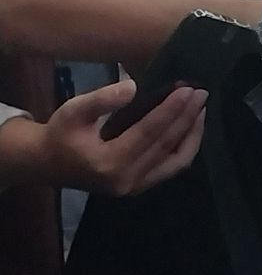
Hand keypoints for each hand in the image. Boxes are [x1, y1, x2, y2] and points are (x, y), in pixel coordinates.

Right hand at [32, 80, 205, 194]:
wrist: (47, 163)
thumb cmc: (61, 133)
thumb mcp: (74, 109)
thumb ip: (102, 99)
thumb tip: (134, 86)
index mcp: (107, 163)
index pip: (149, 132)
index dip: (171, 110)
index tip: (189, 89)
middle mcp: (125, 180)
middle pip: (166, 145)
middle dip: (187, 117)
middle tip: (201, 92)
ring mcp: (134, 187)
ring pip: (176, 161)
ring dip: (193, 133)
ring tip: (201, 108)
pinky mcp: (139, 187)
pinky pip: (171, 167)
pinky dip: (186, 147)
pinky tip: (191, 127)